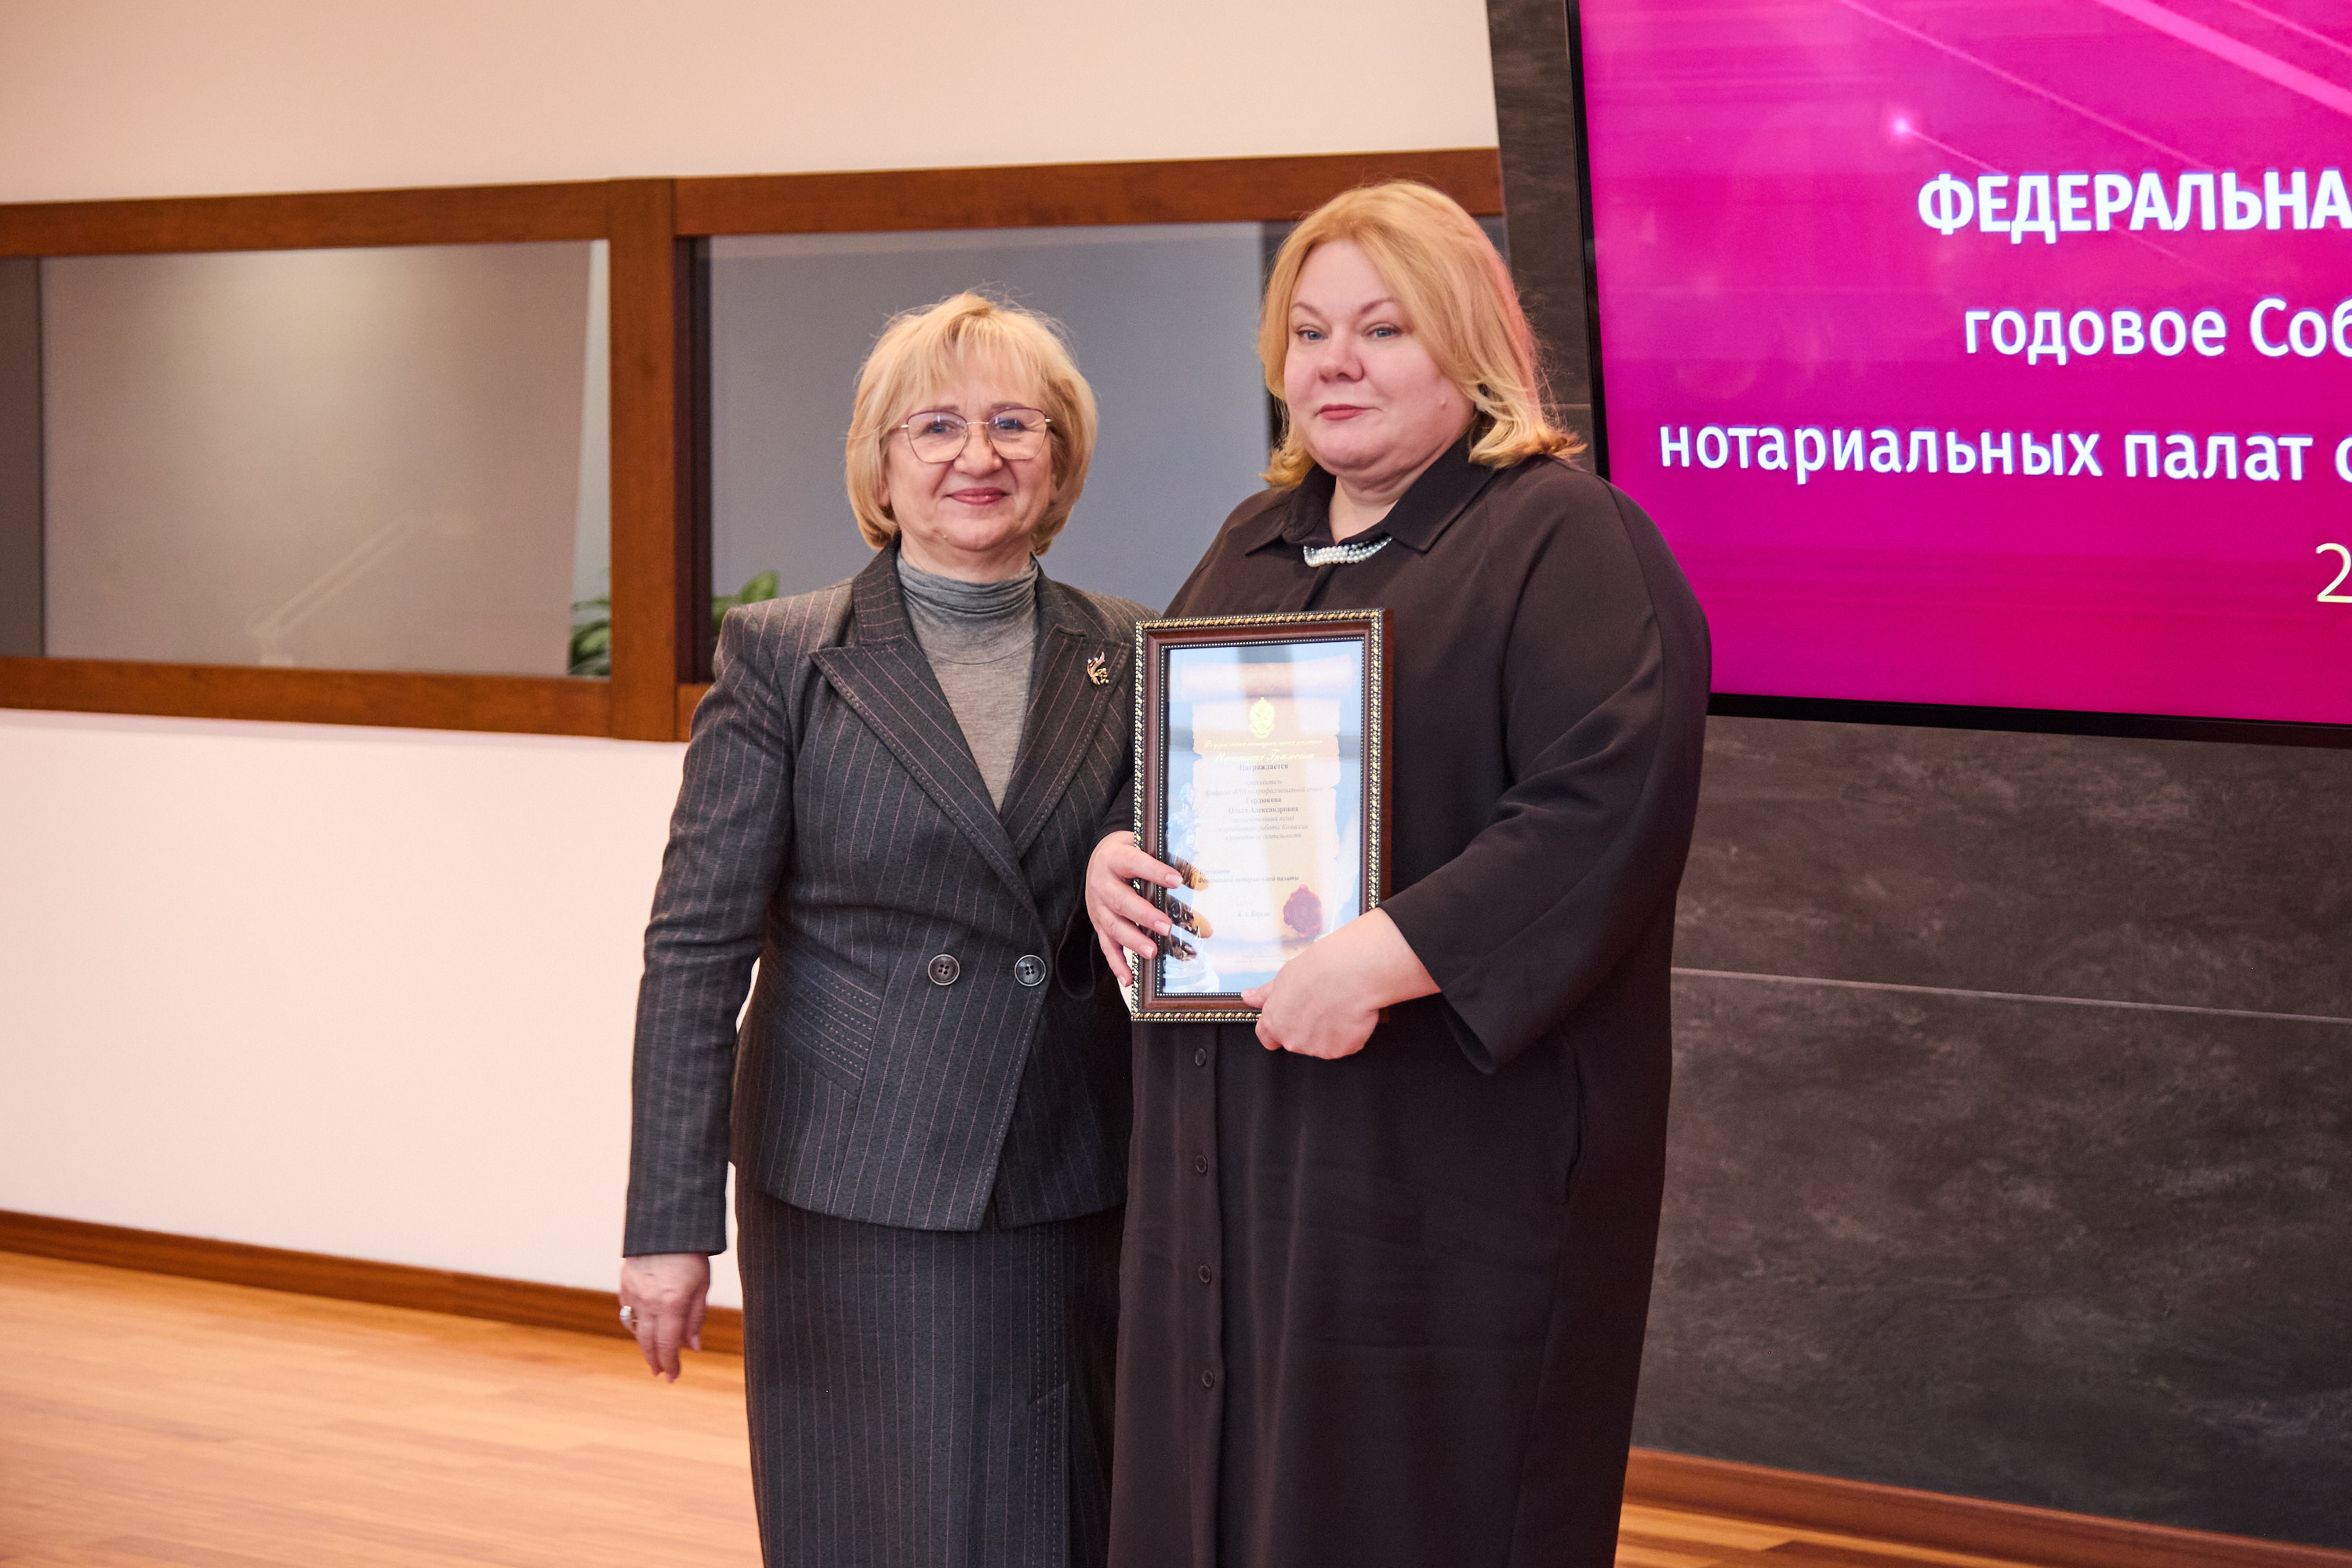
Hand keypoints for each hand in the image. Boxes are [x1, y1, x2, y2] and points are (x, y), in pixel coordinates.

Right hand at [618, 1253, 710, 1382]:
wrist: (667, 1226)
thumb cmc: (691, 1256)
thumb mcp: (702, 1286)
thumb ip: (696, 1318)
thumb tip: (694, 1348)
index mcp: (672, 1304)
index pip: (668, 1345)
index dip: (671, 1364)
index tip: (673, 1377)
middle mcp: (649, 1302)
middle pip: (648, 1343)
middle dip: (655, 1360)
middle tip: (661, 1373)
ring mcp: (633, 1294)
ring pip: (635, 1330)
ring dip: (644, 1345)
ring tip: (654, 1354)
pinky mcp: (624, 1285)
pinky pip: (628, 1312)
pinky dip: (636, 1324)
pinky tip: (645, 1327)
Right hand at [1085, 832, 1181, 976]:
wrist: (1099, 858)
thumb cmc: (1128, 853)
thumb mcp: (1142, 846)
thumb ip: (1167, 859)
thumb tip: (1201, 882)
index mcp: (1115, 858)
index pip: (1134, 863)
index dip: (1154, 871)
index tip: (1177, 880)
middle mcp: (1102, 883)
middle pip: (1121, 901)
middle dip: (1144, 915)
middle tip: (1166, 926)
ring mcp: (1098, 907)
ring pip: (1113, 926)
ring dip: (1133, 941)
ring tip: (1152, 952)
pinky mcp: (1099, 925)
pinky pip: (1106, 946)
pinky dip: (1117, 964)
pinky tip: (1129, 979)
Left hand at [1241, 909, 1436, 1059]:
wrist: (1352, 972)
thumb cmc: (1318, 969)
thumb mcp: (1284, 976)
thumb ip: (1266, 994)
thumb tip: (1248, 997)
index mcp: (1275, 1022)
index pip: (1267, 1037)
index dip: (1277, 1028)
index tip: (1289, 1018)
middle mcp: (1293, 1040)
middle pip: (1297, 1040)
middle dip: (1307, 1027)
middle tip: (1321, 1003)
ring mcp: (1318, 1048)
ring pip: (1323, 1043)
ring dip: (1330, 1031)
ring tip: (1339, 1005)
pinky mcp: (1343, 1050)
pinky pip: (1346, 1044)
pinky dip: (1350, 1033)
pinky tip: (1352, 1012)